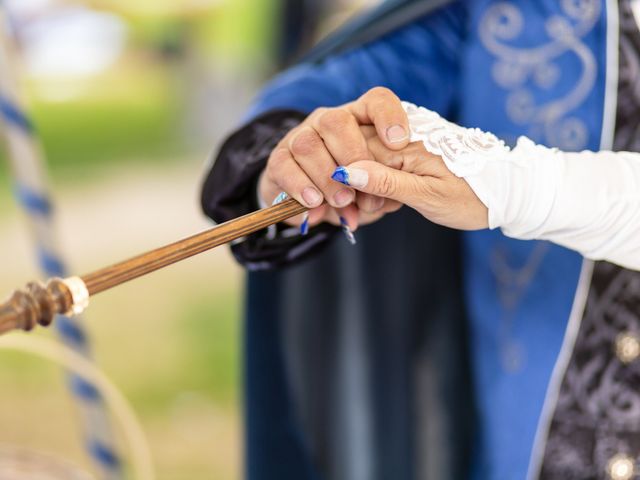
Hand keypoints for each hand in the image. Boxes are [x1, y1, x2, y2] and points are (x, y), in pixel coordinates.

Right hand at [258, 87, 407, 229]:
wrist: (313, 205)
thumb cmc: (355, 191)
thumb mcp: (377, 191)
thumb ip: (382, 190)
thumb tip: (377, 196)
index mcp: (360, 120)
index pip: (376, 100)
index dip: (388, 117)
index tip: (398, 144)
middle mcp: (328, 121)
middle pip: (337, 121)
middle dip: (352, 157)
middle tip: (361, 189)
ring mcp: (300, 137)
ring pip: (308, 145)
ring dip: (326, 178)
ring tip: (342, 201)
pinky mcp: (279, 159)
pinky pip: (284, 167)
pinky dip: (300, 187)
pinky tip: (314, 203)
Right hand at [331, 126, 488, 229]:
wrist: (507, 190)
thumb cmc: (473, 197)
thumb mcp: (428, 197)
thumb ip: (386, 183)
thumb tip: (347, 172)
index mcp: (407, 142)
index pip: (356, 152)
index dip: (349, 182)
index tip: (357, 206)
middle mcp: (402, 133)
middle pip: (355, 149)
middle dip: (356, 184)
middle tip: (373, 209)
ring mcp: (405, 139)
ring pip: (362, 156)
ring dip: (365, 186)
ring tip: (384, 208)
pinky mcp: (409, 148)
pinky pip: (377, 161)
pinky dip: (376, 185)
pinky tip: (387, 202)